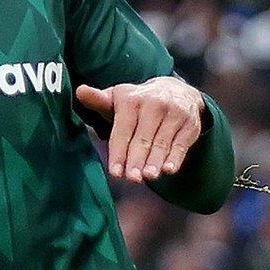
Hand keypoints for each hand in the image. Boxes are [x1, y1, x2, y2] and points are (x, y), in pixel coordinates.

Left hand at [76, 76, 208, 182]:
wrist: (176, 92)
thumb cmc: (137, 104)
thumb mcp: (117, 100)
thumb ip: (98, 100)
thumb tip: (79, 91)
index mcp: (132, 99)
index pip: (123, 130)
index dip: (119, 152)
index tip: (116, 172)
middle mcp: (154, 103)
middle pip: (143, 138)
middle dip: (137, 160)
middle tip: (132, 178)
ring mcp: (174, 113)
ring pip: (162, 142)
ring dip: (155, 161)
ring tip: (149, 176)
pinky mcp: (190, 124)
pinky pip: (181, 144)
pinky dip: (175, 157)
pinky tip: (169, 170)